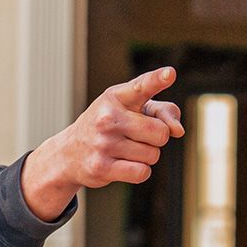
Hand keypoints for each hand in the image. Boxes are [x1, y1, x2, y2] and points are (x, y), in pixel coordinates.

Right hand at [21, 66, 184, 220]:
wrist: (68, 153)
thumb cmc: (109, 126)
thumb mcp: (131, 109)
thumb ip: (162, 111)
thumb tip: (178, 131)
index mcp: (116, 97)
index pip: (142, 86)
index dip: (157, 80)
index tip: (169, 74)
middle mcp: (108, 118)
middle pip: (160, 133)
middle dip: (156, 138)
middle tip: (136, 136)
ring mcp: (103, 143)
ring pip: (153, 155)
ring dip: (146, 156)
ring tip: (124, 150)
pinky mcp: (101, 167)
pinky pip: (141, 172)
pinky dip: (139, 171)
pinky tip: (123, 165)